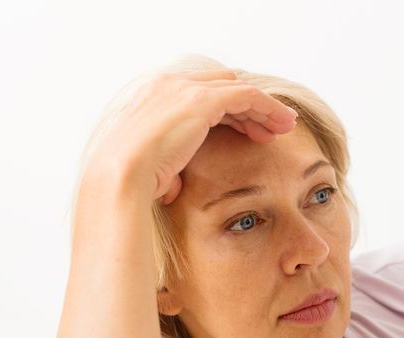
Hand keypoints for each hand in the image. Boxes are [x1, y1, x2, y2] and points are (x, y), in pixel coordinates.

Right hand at [84, 68, 298, 203]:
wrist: (118, 178)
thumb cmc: (128, 184)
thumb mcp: (147, 170)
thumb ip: (164, 169)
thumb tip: (170, 187)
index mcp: (150, 98)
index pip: (199, 94)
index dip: (227, 112)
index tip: (247, 131)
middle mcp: (166, 85)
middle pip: (220, 86)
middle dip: (247, 107)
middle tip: (271, 129)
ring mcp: (182, 89)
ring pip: (237, 89)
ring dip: (263, 108)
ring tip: (285, 127)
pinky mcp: (200, 100)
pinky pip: (246, 96)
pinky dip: (267, 108)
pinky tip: (282, 125)